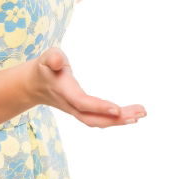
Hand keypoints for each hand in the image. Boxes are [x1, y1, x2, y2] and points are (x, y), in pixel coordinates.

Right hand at [27, 47, 145, 127]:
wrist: (35, 84)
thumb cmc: (46, 66)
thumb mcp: (47, 57)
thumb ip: (52, 58)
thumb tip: (57, 61)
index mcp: (64, 92)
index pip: (82, 102)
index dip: (99, 107)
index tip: (117, 108)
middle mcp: (71, 105)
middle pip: (93, 118)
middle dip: (116, 119)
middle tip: (140, 114)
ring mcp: (77, 111)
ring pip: (99, 121)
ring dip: (120, 120)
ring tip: (142, 114)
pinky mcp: (83, 111)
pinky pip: (100, 119)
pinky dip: (116, 119)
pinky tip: (133, 115)